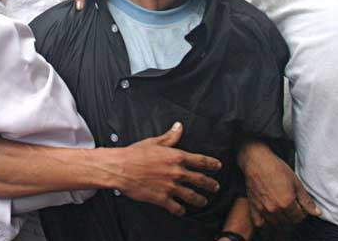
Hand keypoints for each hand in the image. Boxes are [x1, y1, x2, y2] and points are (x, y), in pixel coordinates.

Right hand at [105, 122, 221, 215]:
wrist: (120, 168)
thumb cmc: (135, 154)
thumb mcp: (154, 142)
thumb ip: (170, 137)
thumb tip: (179, 126)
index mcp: (176, 157)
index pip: (200, 161)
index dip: (211, 164)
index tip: (218, 166)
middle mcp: (177, 172)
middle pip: (200, 180)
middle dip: (210, 184)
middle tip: (215, 187)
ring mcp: (170, 186)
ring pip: (191, 196)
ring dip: (199, 199)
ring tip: (203, 201)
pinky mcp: (162, 198)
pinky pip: (176, 207)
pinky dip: (181, 210)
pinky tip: (182, 211)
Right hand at [238, 142, 319, 225]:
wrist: (257, 161)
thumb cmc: (277, 169)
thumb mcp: (296, 183)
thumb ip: (306, 200)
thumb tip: (317, 213)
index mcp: (287, 203)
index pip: (299, 217)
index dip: (302, 212)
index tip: (300, 205)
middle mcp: (274, 209)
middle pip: (288, 222)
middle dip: (293, 216)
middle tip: (292, 206)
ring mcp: (263, 209)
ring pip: (275, 223)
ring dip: (281, 219)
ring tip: (282, 209)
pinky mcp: (253, 207)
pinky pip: (259, 223)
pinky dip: (264, 222)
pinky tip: (268, 214)